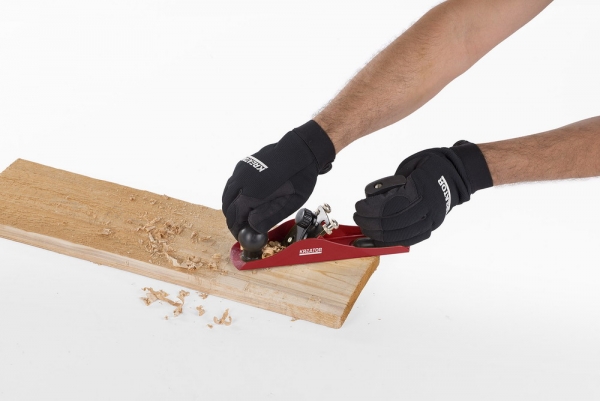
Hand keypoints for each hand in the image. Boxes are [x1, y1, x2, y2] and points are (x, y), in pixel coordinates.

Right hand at [222, 121, 335, 238]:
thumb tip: (252, 227)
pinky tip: (243, 199)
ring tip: (242, 215)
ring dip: (231, 206)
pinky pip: (232, 183)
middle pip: (228, 205)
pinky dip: (233, 194)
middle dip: (232, 218)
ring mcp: (241, 171)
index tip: (240, 235)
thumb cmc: (299, 178)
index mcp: (252, 192)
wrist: (301, 150)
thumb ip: (269, 217)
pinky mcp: (244, 164)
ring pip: (227, 194)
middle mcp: (242, 180)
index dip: (236, 228)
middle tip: (240, 227)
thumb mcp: (289, 203)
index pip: (234, 216)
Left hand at [353, 141, 492, 245]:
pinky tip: (377, 241)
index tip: (359, 207)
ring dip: (377, 235)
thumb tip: (372, 199)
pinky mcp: (431, 226)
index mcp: (421, 189)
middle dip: (370, 223)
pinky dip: (391, 242)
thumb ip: (392, 184)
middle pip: (392, 223)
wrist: (460, 172)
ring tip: (364, 229)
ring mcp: (431, 220)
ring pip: (400, 236)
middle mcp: (428, 208)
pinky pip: (409, 240)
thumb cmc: (432, 165)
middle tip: (358, 217)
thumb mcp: (409, 166)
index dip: (370, 210)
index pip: (389, 206)